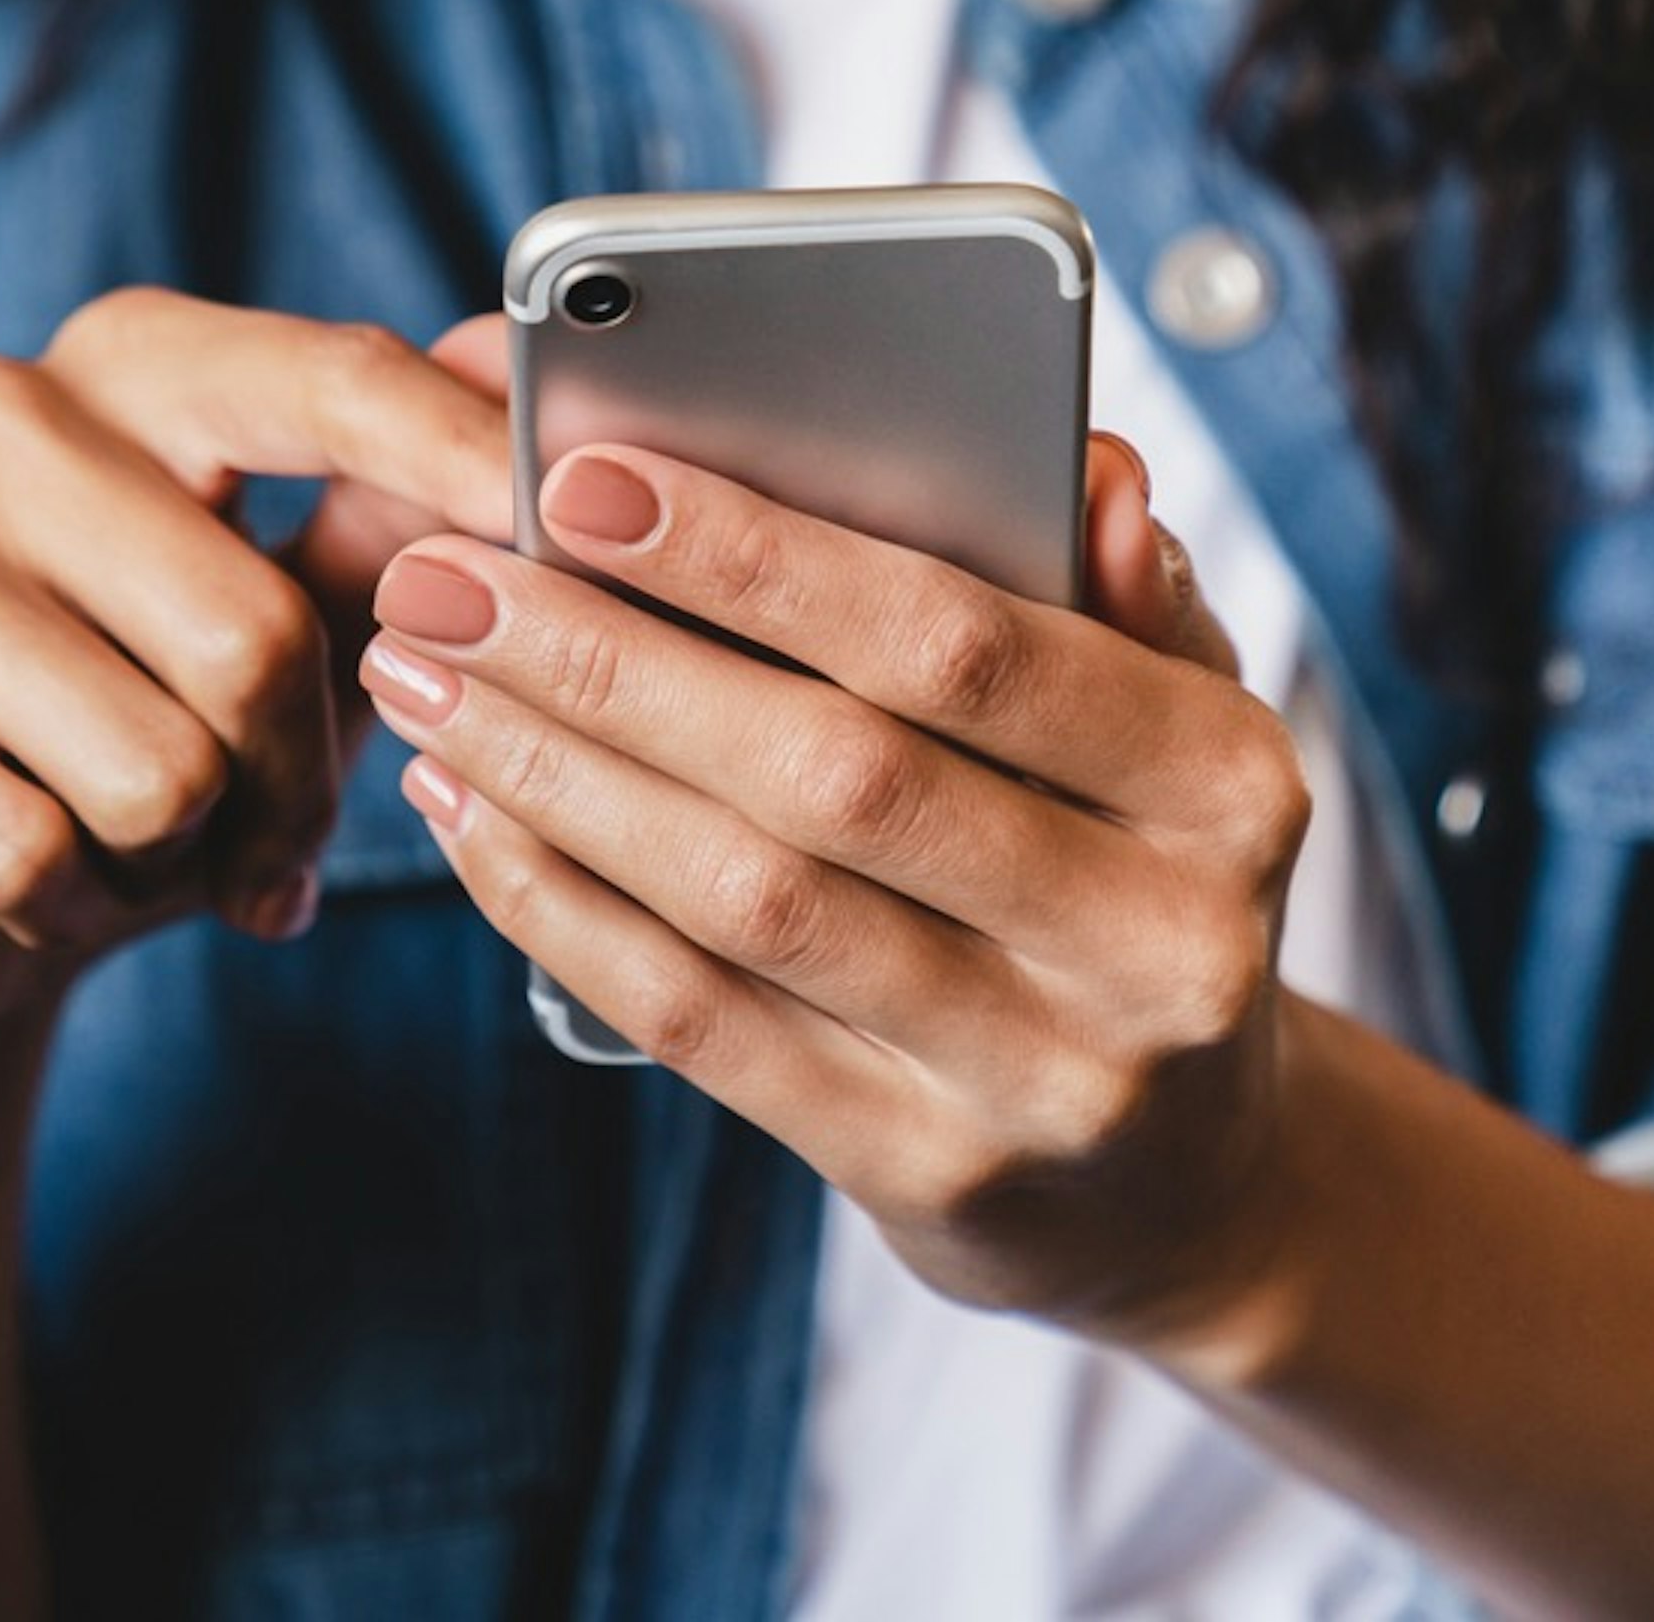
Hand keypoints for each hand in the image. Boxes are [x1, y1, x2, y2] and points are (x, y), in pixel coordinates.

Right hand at [0, 296, 513, 1074]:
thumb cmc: (153, 732)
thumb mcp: (301, 627)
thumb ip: (397, 513)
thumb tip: (506, 375)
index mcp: (131, 364)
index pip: (323, 381)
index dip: (455, 460)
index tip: (563, 522)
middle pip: (253, 631)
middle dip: (295, 780)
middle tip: (272, 834)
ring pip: (147, 763)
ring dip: (180, 855)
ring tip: (142, 845)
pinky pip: (20, 846)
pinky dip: (66, 905)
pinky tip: (40, 884)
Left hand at [357, 435, 1313, 1336]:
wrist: (1186, 1183)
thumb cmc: (1139, 879)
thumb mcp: (1181, 729)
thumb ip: (1120, 593)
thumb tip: (1084, 470)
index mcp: (1229, 784)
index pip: (969, 647)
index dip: (764, 560)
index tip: (585, 479)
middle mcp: (1156, 941)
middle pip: (835, 775)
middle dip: (611, 660)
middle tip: (444, 578)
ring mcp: (1043, 1079)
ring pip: (751, 904)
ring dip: (556, 776)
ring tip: (424, 677)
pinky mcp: (928, 1177)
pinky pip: (707, 1025)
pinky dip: (565, 911)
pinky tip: (471, 817)